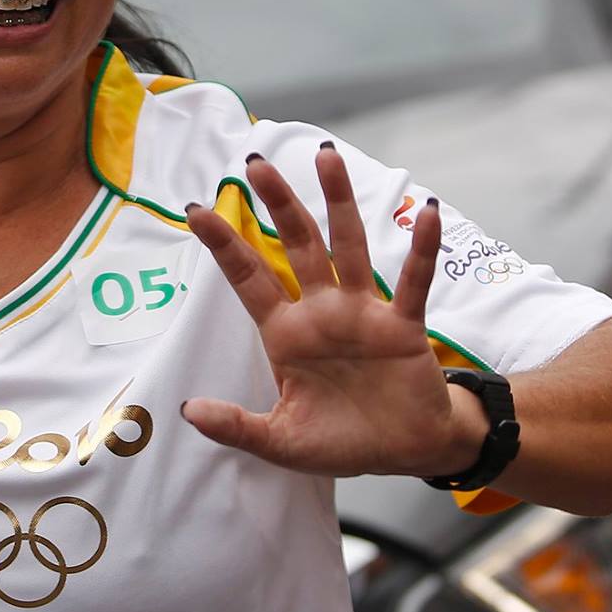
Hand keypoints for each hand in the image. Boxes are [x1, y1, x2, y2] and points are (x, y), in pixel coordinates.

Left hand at [182, 145, 481, 480]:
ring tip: (326, 157)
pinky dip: (420, 250)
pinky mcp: (403, 326)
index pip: (248, 278)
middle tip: (255, 161)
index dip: (223, 245)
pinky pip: (412, 282)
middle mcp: (321, 310)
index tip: (194, 208)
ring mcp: (363, 313)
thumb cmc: (342, 441)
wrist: (406, 453)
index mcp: (286, 333)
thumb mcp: (281, 441)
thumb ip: (237, 426)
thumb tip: (187, 410)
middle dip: (278, 203)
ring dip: (338, 201)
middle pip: (296, 244)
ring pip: (347, 245)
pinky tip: (425, 214)